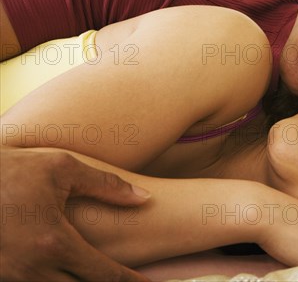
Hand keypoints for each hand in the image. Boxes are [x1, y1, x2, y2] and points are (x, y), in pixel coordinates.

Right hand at [0, 148, 150, 280]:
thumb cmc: (14, 168)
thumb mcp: (62, 168)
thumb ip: (107, 186)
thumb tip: (145, 198)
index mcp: (55, 242)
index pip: (103, 274)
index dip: (129, 281)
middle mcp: (33, 267)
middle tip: (128, 281)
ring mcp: (12, 274)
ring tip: (100, 277)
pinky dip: (55, 281)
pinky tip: (68, 273)